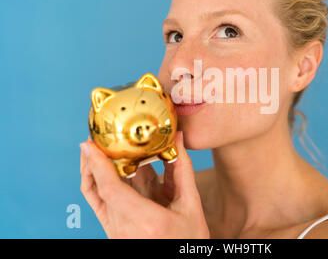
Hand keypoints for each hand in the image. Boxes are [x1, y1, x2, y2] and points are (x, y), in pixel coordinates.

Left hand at [79, 131, 209, 238]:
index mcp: (147, 220)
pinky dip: (93, 185)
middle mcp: (126, 228)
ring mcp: (116, 232)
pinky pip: (97, 205)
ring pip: (97, 194)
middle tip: (95, 135)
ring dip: (93, 169)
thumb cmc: (189, 239)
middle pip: (102, 187)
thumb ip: (182, 169)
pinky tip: (93, 168)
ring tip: (93, 147)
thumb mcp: (191, 205)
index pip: (111, 189)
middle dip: (96, 159)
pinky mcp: (113, 232)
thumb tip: (177, 137)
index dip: (98, 165)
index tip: (89, 143)